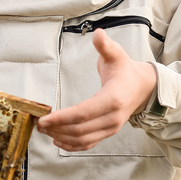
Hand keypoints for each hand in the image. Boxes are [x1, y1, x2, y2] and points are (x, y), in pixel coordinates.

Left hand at [37, 28, 156, 151]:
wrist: (143, 87)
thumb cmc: (125, 70)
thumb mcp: (117, 54)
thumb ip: (105, 45)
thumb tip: (98, 34)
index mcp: (113, 99)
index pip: (83, 112)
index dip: (62, 117)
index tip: (44, 119)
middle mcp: (112, 118)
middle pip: (80, 129)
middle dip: (56, 128)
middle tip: (38, 123)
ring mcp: (110, 128)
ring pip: (82, 139)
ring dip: (61, 137)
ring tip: (44, 130)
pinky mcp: (107, 132)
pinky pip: (88, 144)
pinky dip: (71, 145)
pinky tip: (57, 140)